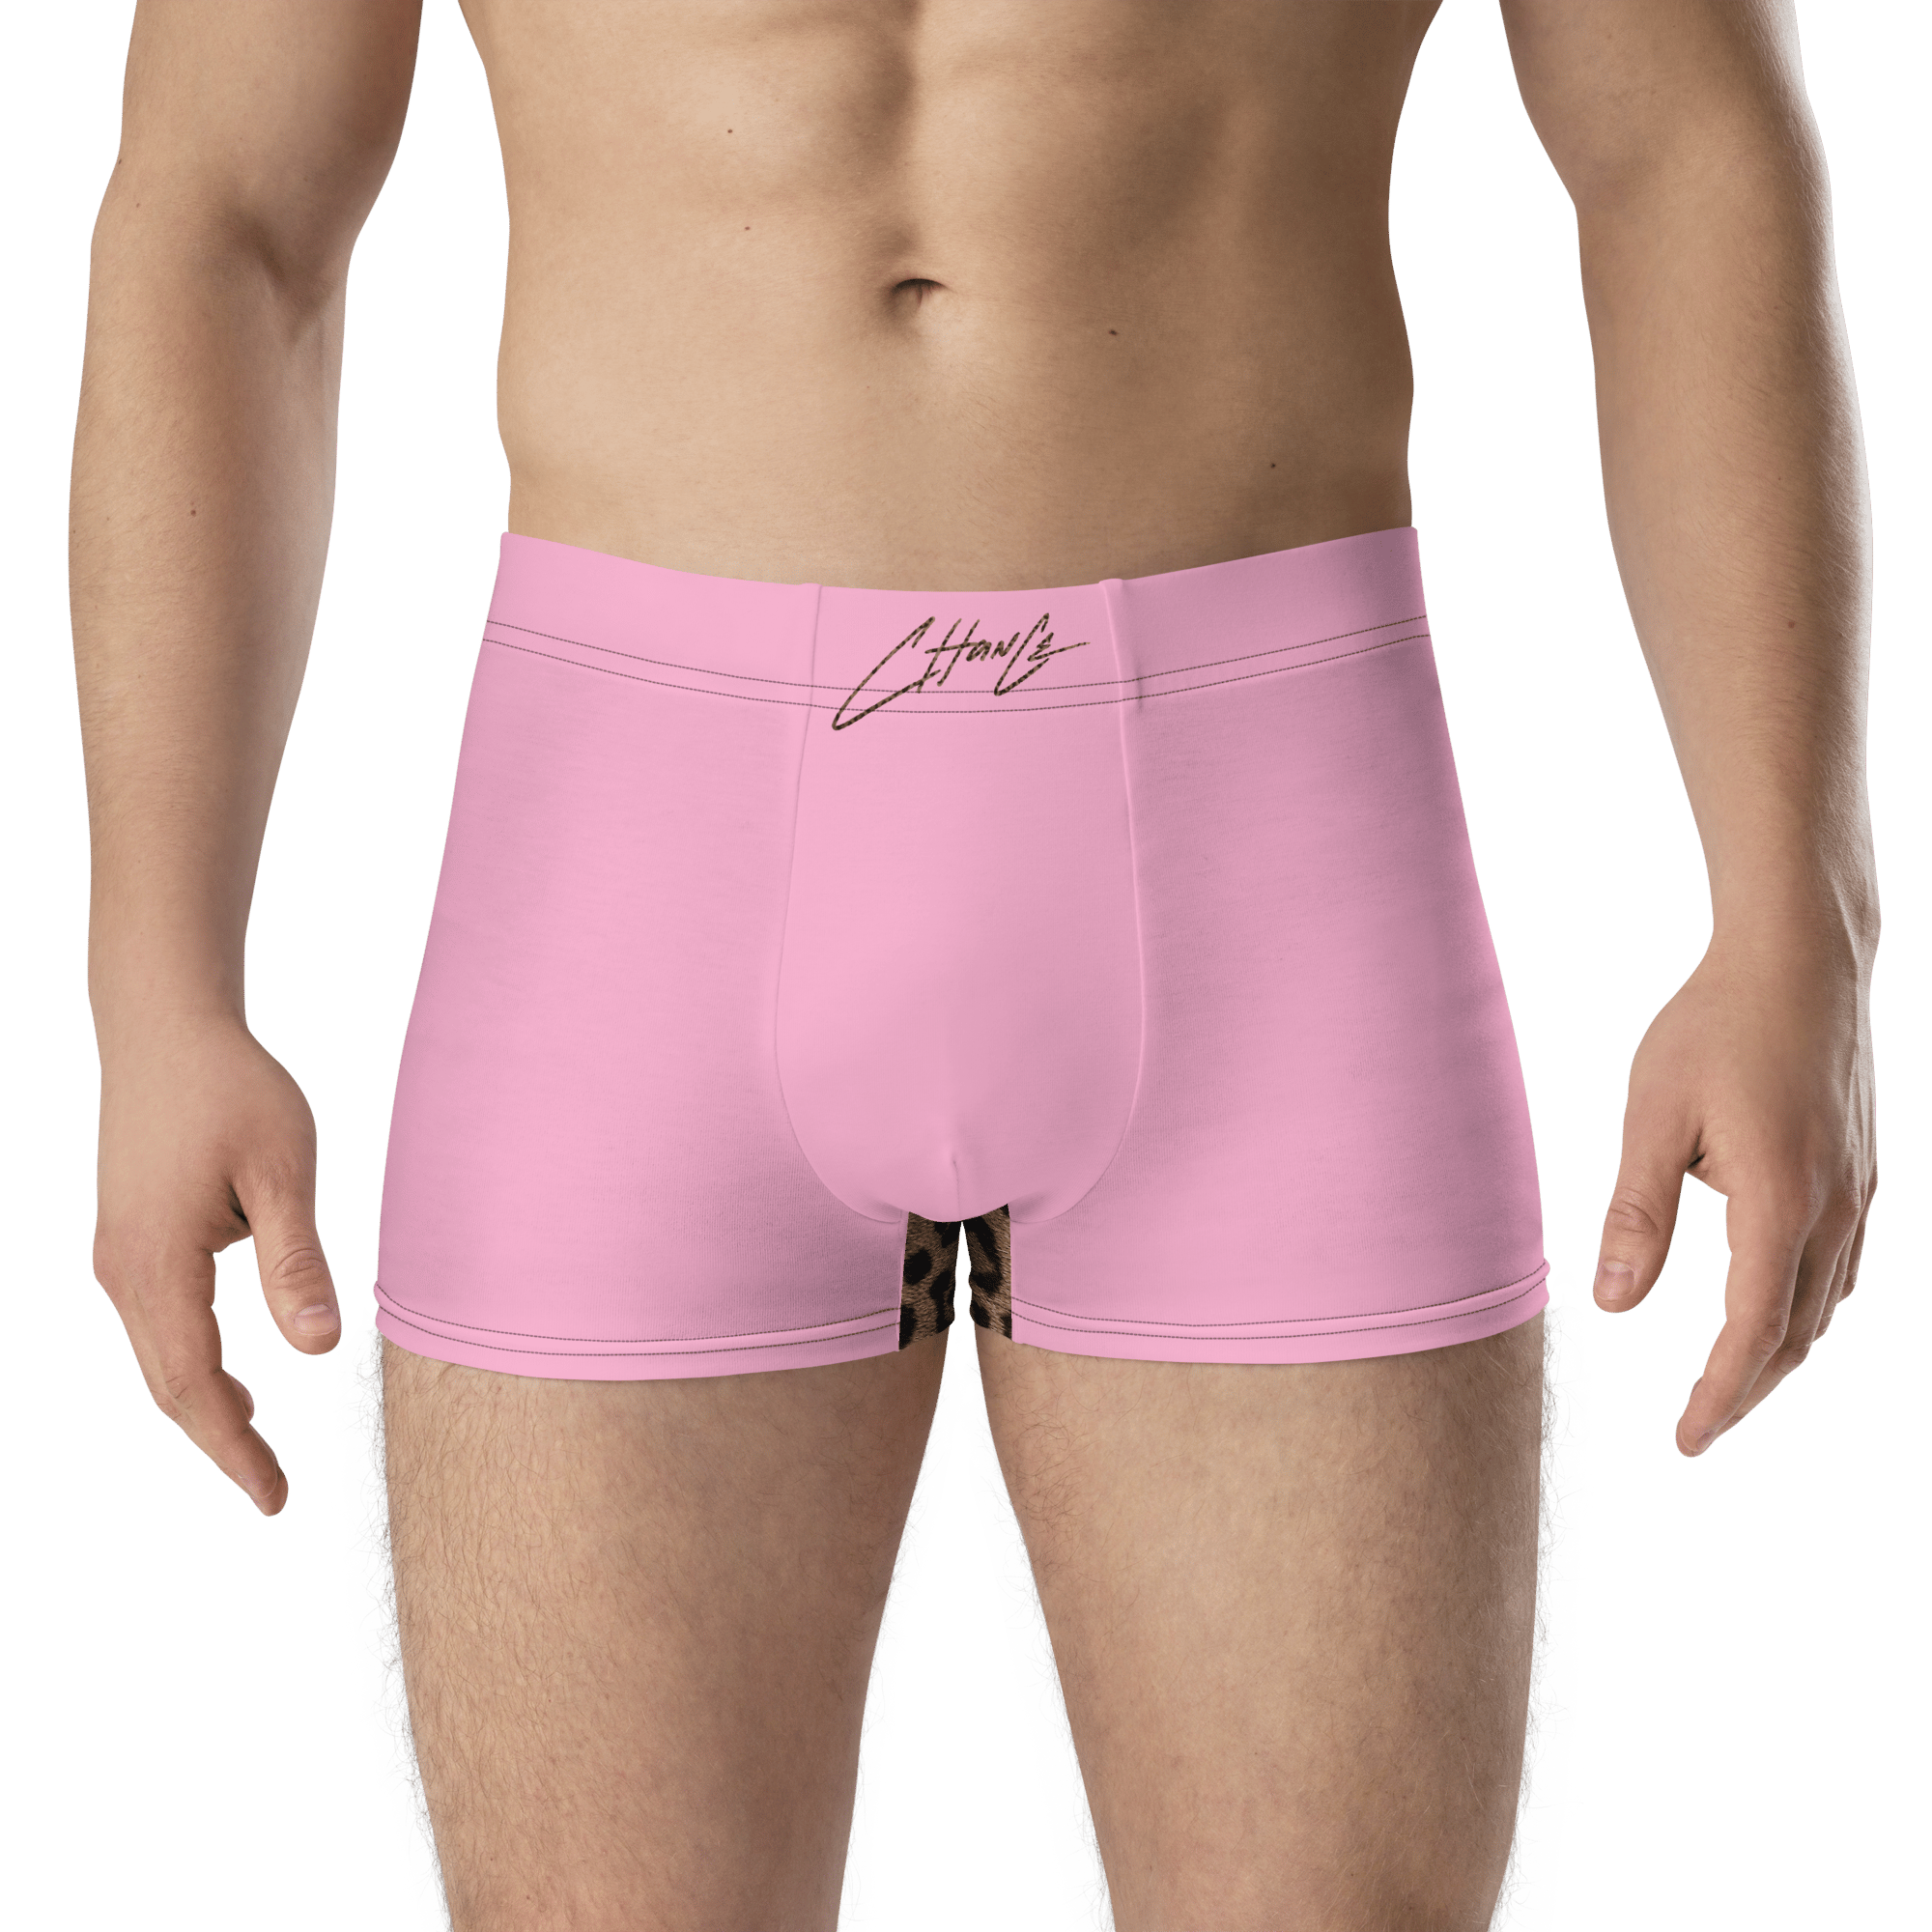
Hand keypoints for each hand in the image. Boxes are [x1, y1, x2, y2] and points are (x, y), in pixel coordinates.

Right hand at [91, 1014, 341, 1513]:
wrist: (166, 1029)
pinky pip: (157, 1326)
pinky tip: (234, 1377)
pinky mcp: (127, 1241)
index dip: (234, 1449)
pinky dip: (191, 1365)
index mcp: (158, 1263)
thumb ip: (296, 1262)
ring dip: (204, 1405)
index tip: (274, 1497)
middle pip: (168, 1385)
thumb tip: (320, 1347)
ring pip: (158, 1358)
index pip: (194, 1385)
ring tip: (258, 1447)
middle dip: (220, 1442)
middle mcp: (122, 1272)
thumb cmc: (232, 1091)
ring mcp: (117, 1258)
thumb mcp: (283, 1171)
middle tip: (273, 1492)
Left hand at [1591, 934, 1876, 1455]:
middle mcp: (1833, 1208)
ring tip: (1733, 1384)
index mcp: (1779, 1203)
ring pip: (1826, 1303)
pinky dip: (1807, 1306)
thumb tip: (1614, 1302)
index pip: (1751, 1331)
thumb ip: (1637, 1213)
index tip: (1687, 1438)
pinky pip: (1842, 1265)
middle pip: (1797, 1332)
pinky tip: (1779, 1310)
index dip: (1719, 1392)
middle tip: (1702, 1427)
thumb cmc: (1715, 1026)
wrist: (1800, 959)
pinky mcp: (1861, 1169)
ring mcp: (1858, 1189)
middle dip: (1749, 1388)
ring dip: (1782, 1353)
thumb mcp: (1655, 1117)